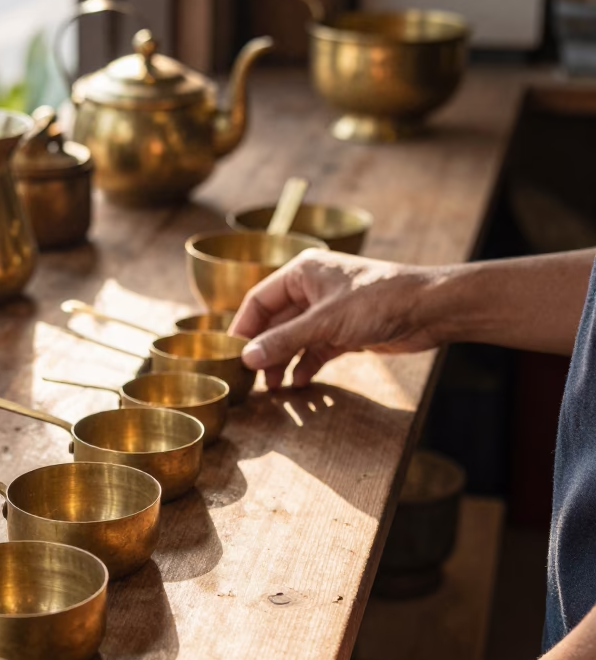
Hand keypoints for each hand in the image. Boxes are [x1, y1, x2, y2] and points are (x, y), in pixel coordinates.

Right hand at [230, 251, 445, 387]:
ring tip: (274, 387)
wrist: (429, 310)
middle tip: (251, 377)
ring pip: (295, 338)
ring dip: (284, 361)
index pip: (260, 299)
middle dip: (265, 349)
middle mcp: (313, 289)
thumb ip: (284, 341)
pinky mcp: (346, 331)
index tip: (231, 354)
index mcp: (303, 272)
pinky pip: (316, 349)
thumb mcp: (325, 323)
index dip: (244, 327)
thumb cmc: (379, 301)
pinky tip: (299, 382)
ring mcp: (329, 311)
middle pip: (276, 322)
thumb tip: (247, 358)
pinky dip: (307, 365)